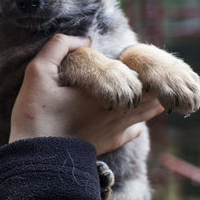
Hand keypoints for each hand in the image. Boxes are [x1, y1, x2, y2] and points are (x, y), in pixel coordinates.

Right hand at [10, 34, 163, 154]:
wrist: (37, 160)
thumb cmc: (37, 115)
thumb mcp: (39, 73)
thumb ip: (59, 46)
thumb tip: (84, 39)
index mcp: (106, 92)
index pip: (142, 78)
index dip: (151, 69)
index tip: (153, 61)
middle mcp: (117, 111)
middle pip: (151, 96)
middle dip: (157, 85)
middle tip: (163, 76)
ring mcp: (114, 130)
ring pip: (146, 114)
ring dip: (152, 102)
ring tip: (157, 92)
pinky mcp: (108, 144)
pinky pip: (133, 131)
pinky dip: (139, 122)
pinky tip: (135, 117)